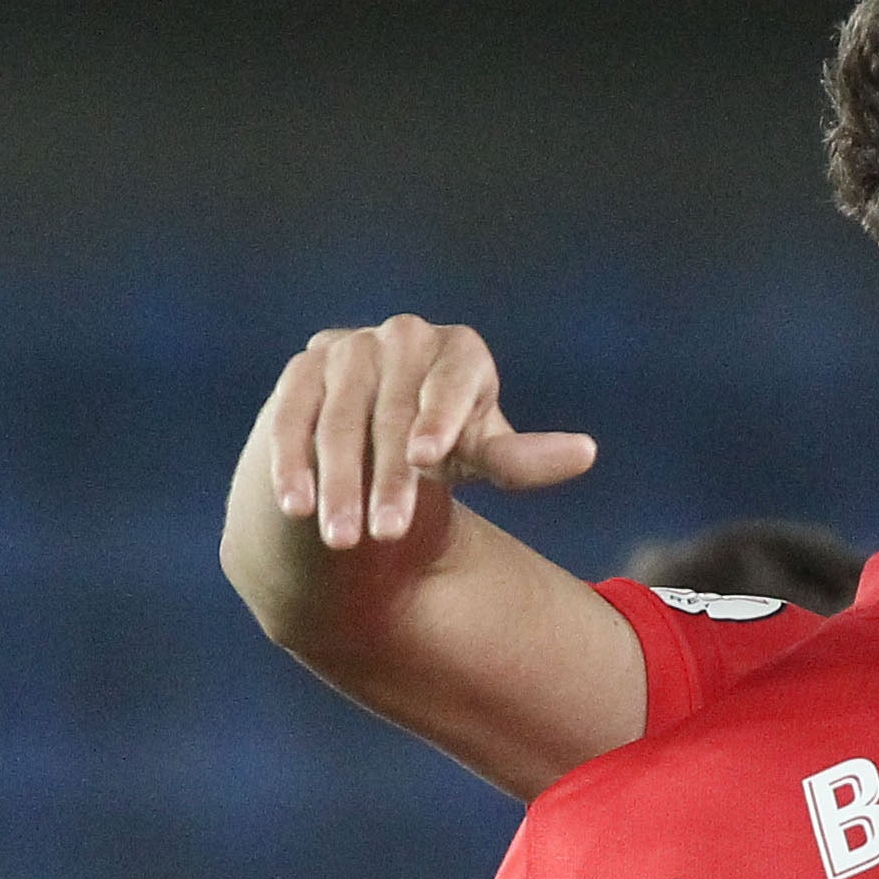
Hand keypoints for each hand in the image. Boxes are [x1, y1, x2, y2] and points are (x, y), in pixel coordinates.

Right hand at [245, 315, 600, 563]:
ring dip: (338, 483)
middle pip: (393, 412)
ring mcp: (348, 349)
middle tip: (388, 535)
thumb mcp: (483, 453)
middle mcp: (402, 337)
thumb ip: (523, 459)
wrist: (375, 433)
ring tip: (342, 540)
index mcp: (458, 350)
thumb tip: (586, 453)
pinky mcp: (302, 371)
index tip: (428, 459)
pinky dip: (291, 463)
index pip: (451, 381)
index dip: (438, 417)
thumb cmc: (446, 444)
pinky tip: (296, 507)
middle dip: (389, 479)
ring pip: (339, 420)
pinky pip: (293, 417)